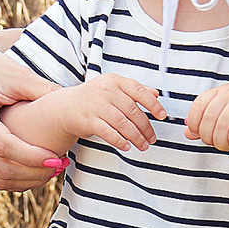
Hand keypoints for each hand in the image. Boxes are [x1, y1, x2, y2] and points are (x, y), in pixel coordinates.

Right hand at [0, 30, 63, 190]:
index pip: (4, 146)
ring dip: (28, 180)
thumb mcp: (19, 75)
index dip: (32, 157)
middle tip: (61, 165)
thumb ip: (43, 90)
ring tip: (54, 169)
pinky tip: (38, 171)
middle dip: (34, 172)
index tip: (57, 158)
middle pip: (1, 168)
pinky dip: (18, 180)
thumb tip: (74, 106)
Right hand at [25, 73, 164, 155]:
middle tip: (152, 138)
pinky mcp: (88, 120)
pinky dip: (120, 141)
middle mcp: (106, 91)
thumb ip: (134, 91)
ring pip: (123, 124)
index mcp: (115, 81)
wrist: (65, 107)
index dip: (153, 104)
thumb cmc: (94, 98)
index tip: (163, 116)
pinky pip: (109, 133)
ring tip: (143, 145)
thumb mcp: (113, 89)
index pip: (139, 91)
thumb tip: (156, 94)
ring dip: (136, 137)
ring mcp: (96, 105)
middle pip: (132, 111)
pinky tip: (127, 146)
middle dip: (145, 127)